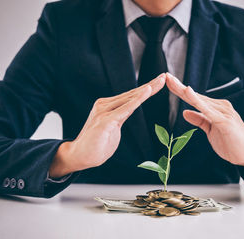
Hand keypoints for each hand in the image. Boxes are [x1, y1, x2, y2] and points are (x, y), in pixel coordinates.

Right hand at [49, 74, 166, 177]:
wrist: (80, 156)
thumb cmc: (96, 145)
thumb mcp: (113, 128)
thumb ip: (120, 117)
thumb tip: (129, 110)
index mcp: (108, 106)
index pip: (131, 96)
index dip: (146, 89)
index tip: (159, 82)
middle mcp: (105, 105)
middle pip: (132, 94)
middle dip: (150, 85)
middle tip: (164, 76)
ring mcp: (104, 112)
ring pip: (130, 98)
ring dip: (147, 89)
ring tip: (160, 81)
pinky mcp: (105, 121)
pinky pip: (125, 109)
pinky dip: (137, 100)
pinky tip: (146, 91)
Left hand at [166, 73, 243, 173]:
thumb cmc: (232, 143)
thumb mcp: (211, 131)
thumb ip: (200, 120)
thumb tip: (185, 112)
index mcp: (215, 108)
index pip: (194, 98)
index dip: (180, 90)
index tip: (168, 82)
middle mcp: (220, 106)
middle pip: (195, 96)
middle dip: (178, 86)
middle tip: (165, 76)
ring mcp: (223, 112)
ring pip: (199, 100)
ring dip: (184, 91)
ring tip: (172, 81)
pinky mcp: (224, 120)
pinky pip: (207, 110)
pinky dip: (197, 101)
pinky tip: (188, 92)